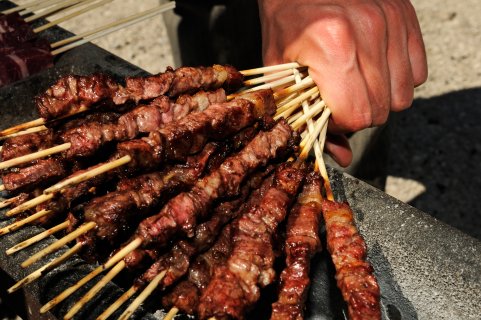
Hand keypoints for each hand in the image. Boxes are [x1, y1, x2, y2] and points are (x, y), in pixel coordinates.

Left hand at [258, 0, 427, 165]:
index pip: (357, 115)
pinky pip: (417, 74)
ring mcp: (392, 22)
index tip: (326, 113)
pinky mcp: (406, 17)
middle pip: (381, 110)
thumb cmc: (286, 21)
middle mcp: (369, 31)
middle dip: (357, 115)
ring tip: (355, 83)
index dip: (340, 123)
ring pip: (403, 97)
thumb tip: (342, 157)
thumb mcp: (282, 70)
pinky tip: (374, 69)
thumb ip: (306, 116)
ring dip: (379, 100)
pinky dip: (397, 80)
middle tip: (338, 98)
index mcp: (332, 46)